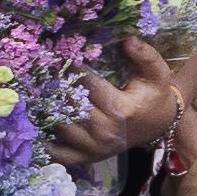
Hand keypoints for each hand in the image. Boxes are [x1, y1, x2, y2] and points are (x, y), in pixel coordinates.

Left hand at [47, 38, 176, 166]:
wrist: (160, 124)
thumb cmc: (154, 96)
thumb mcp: (157, 73)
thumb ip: (145, 55)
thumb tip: (127, 38)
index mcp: (122, 110)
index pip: (90, 86)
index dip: (75, 70)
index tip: (62, 55)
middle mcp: (107, 131)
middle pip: (72, 106)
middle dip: (58, 88)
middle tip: (44, 71)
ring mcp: (96, 147)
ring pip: (62, 127)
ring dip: (48, 111)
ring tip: (38, 92)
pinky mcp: (89, 157)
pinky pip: (62, 155)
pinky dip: (47, 145)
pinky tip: (36, 128)